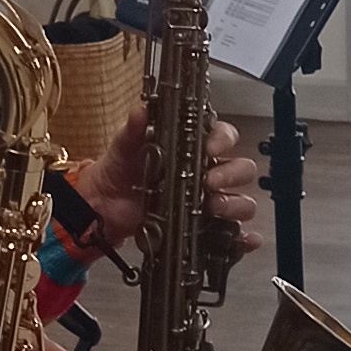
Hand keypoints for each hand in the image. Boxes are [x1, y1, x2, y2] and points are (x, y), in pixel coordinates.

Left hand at [71, 112, 262, 260]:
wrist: (105, 204)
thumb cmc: (120, 170)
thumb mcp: (125, 145)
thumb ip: (135, 128)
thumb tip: (142, 110)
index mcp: (194, 148)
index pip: (224, 137)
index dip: (223, 140)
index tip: (211, 147)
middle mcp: (208, 173)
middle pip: (241, 169)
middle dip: (231, 174)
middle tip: (210, 182)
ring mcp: (208, 201)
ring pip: (242, 200)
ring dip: (235, 203)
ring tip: (213, 207)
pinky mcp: (204, 227)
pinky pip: (233, 233)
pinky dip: (244, 238)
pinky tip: (245, 239)